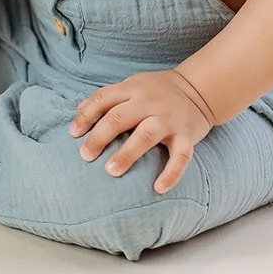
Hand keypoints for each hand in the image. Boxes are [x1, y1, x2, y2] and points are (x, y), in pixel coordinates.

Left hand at [69, 69, 216, 193]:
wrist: (199, 90)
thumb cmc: (157, 91)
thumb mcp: (132, 86)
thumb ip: (108, 98)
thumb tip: (78, 113)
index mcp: (132, 89)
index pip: (103, 99)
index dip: (86, 116)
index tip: (73, 134)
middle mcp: (149, 103)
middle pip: (119, 117)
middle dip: (100, 137)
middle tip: (85, 156)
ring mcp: (169, 119)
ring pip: (146, 135)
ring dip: (128, 153)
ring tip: (111, 171)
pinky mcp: (187, 136)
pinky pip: (181, 156)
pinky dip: (171, 173)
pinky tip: (159, 188)